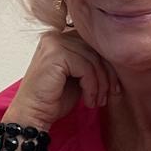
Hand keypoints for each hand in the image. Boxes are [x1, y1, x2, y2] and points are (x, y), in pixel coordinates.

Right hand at [5, 30, 119, 128]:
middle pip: (95, 49)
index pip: (93, 44)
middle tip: (110, 94)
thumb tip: (118, 60)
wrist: (32, 115)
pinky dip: (92, 87)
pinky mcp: (55, 55)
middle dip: (108, 74)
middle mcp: (55, 36)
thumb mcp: (77, 76)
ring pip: (93, 60)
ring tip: (97, 101)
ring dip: (101, 84)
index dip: (108, 65)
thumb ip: (90, 63)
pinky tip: (88, 101)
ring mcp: (54, 43)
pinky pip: (86, 68)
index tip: (114, 87)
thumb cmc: (53, 99)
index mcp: (60, 37)